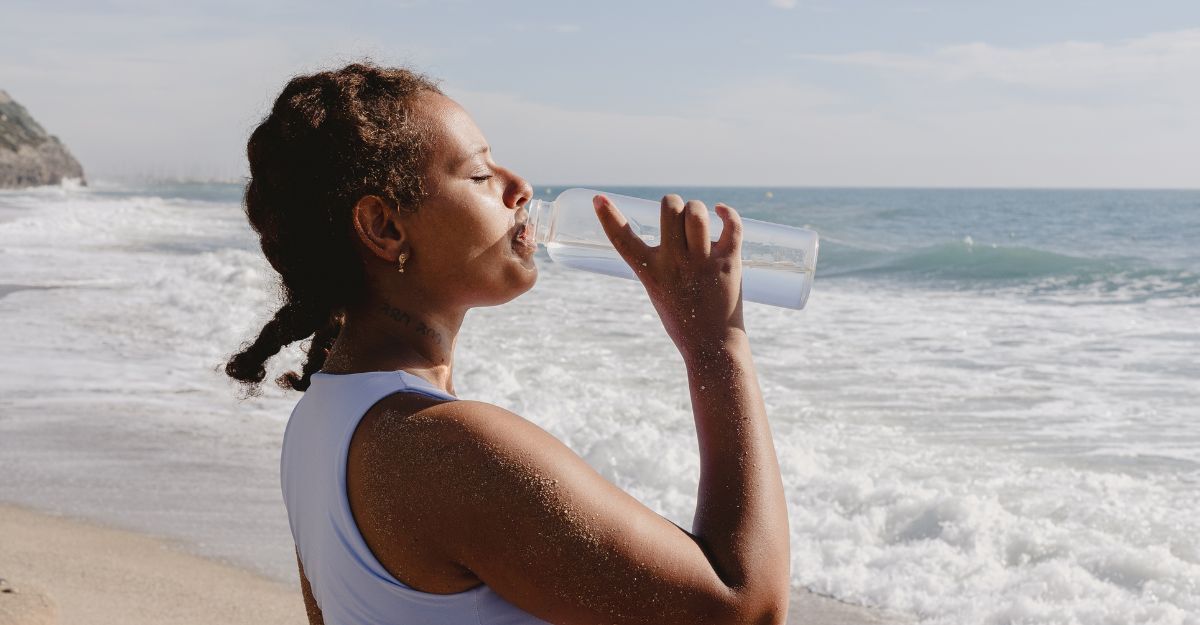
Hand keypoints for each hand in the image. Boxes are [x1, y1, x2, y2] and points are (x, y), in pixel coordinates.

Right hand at [593, 193, 745, 356]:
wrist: (711, 344)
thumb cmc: (681, 315)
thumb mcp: (657, 288)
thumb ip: (659, 258)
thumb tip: (674, 218)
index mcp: (651, 272)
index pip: (623, 240)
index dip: (608, 217)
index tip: (598, 198)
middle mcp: (675, 263)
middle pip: (670, 209)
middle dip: (672, 203)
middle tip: (676, 216)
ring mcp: (703, 262)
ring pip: (697, 213)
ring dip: (696, 208)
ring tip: (697, 219)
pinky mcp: (729, 262)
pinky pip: (732, 226)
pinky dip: (727, 213)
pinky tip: (721, 211)